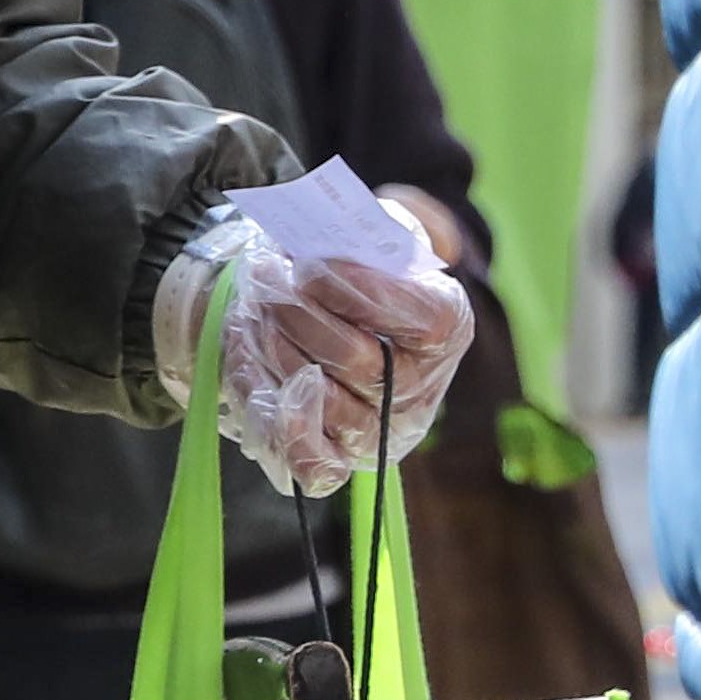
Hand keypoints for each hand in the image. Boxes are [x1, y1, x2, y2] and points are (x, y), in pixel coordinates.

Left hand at [175, 195, 475, 495]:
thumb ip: (354, 232)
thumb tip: (312, 237)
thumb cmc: (350, 268)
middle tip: (265, 277)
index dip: (358, 291)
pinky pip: (315, 467)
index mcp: (444, 324)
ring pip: (321, 401)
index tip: (308, 264)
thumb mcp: (366, 235)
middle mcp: (421, 385)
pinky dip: (283, 428)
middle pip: (356, 360)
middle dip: (298, 314)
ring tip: (256, 310)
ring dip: (273, 348)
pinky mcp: (340, 458)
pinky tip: (265, 385)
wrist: (328, 313)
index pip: (421, 317)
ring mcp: (381, 429)